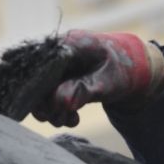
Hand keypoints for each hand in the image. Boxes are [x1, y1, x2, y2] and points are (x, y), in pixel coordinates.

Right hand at [35, 30, 163, 127]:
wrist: (129, 67)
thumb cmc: (121, 69)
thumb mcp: (107, 81)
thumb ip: (84, 90)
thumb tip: (61, 102)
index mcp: (65, 45)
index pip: (37, 66)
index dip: (37, 89)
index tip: (50, 107)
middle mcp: (54, 54)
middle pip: (33, 82)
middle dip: (46, 105)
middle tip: (61, 118)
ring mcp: (54, 67)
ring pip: (39, 94)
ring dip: (52, 112)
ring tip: (71, 118)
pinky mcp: (56, 80)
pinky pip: (48, 98)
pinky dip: (58, 111)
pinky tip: (72, 118)